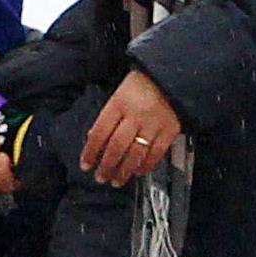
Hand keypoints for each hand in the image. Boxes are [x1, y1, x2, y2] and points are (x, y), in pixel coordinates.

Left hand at [79, 71, 183, 187]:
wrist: (170, 75)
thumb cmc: (141, 84)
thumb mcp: (118, 93)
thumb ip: (107, 116)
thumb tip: (93, 139)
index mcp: (119, 102)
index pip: (100, 132)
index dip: (90, 151)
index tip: (85, 164)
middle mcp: (136, 114)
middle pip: (116, 146)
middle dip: (106, 166)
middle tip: (100, 177)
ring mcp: (154, 123)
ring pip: (135, 153)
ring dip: (124, 171)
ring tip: (116, 180)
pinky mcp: (170, 129)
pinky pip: (156, 153)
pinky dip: (146, 166)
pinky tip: (137, 172)